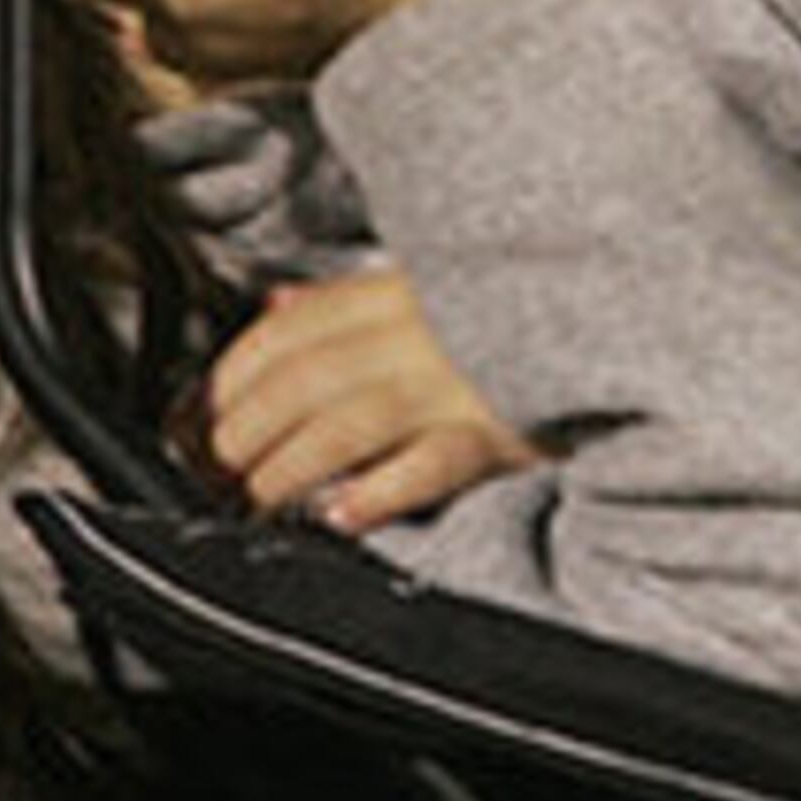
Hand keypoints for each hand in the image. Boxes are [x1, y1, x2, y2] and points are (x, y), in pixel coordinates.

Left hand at [201, 270, 545, 532]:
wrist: (615, 314)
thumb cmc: (514, 310)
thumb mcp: (428, 284)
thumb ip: (349, 300)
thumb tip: (275, 309)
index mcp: (395, 292)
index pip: (282, 334)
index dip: (222, 380)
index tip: (186, 420)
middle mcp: (416, 332)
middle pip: (297, 383)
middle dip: (235, 433)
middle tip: (206, 475)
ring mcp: (457, 382)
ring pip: (343, 426)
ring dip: (283, 469)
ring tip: (251, 501)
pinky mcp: (500, 432)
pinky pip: (428, 465)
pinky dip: (376, 492)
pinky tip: (339, 516)